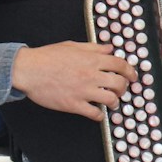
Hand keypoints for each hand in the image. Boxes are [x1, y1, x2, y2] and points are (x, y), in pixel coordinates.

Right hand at [10, 41, 137, 120]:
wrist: (28, 70)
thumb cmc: (47, 57)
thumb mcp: (72, 46)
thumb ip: (93, 48)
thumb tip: (109, 48)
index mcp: (92, 59)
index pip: (121, 65)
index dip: (130, 72)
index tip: (132, 76)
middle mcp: (91, 75)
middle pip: (119, 84)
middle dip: (124, 88)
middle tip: (121, 90)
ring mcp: (83, 91)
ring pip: (111, 100)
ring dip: (114, 102)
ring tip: (111, 102)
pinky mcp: (74, 104)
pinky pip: (94, 113)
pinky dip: (99, 115)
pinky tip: (97, 113)